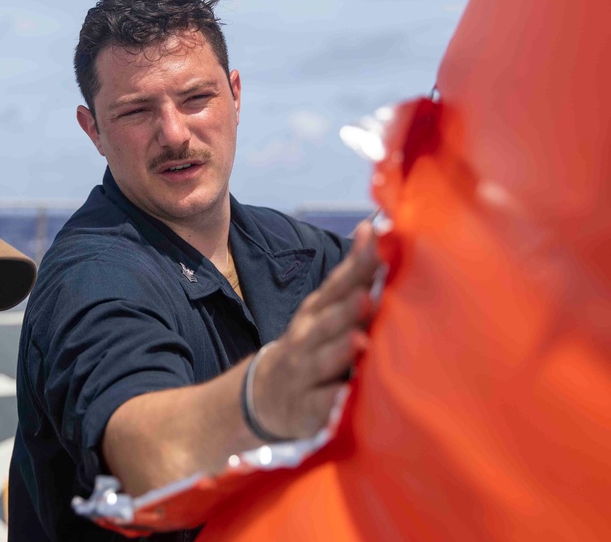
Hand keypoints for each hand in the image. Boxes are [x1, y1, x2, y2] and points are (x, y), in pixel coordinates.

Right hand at [251, 221, 380, 437]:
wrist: (265, 394)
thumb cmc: (311, 345)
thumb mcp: (325, 310)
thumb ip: (353, 278)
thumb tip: (375, 231)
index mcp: (316, 311)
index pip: (337, 283)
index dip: (355, 262)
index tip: (372, 237)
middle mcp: (306, 338)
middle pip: (327, 321)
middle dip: (346, 310)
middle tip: (366, 297)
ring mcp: (303, 373)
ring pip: (322, 361)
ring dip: (339, 351)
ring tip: (357, 342)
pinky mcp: (305, 409)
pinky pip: (319, 405)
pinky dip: (331, 400)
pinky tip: (344, 395)